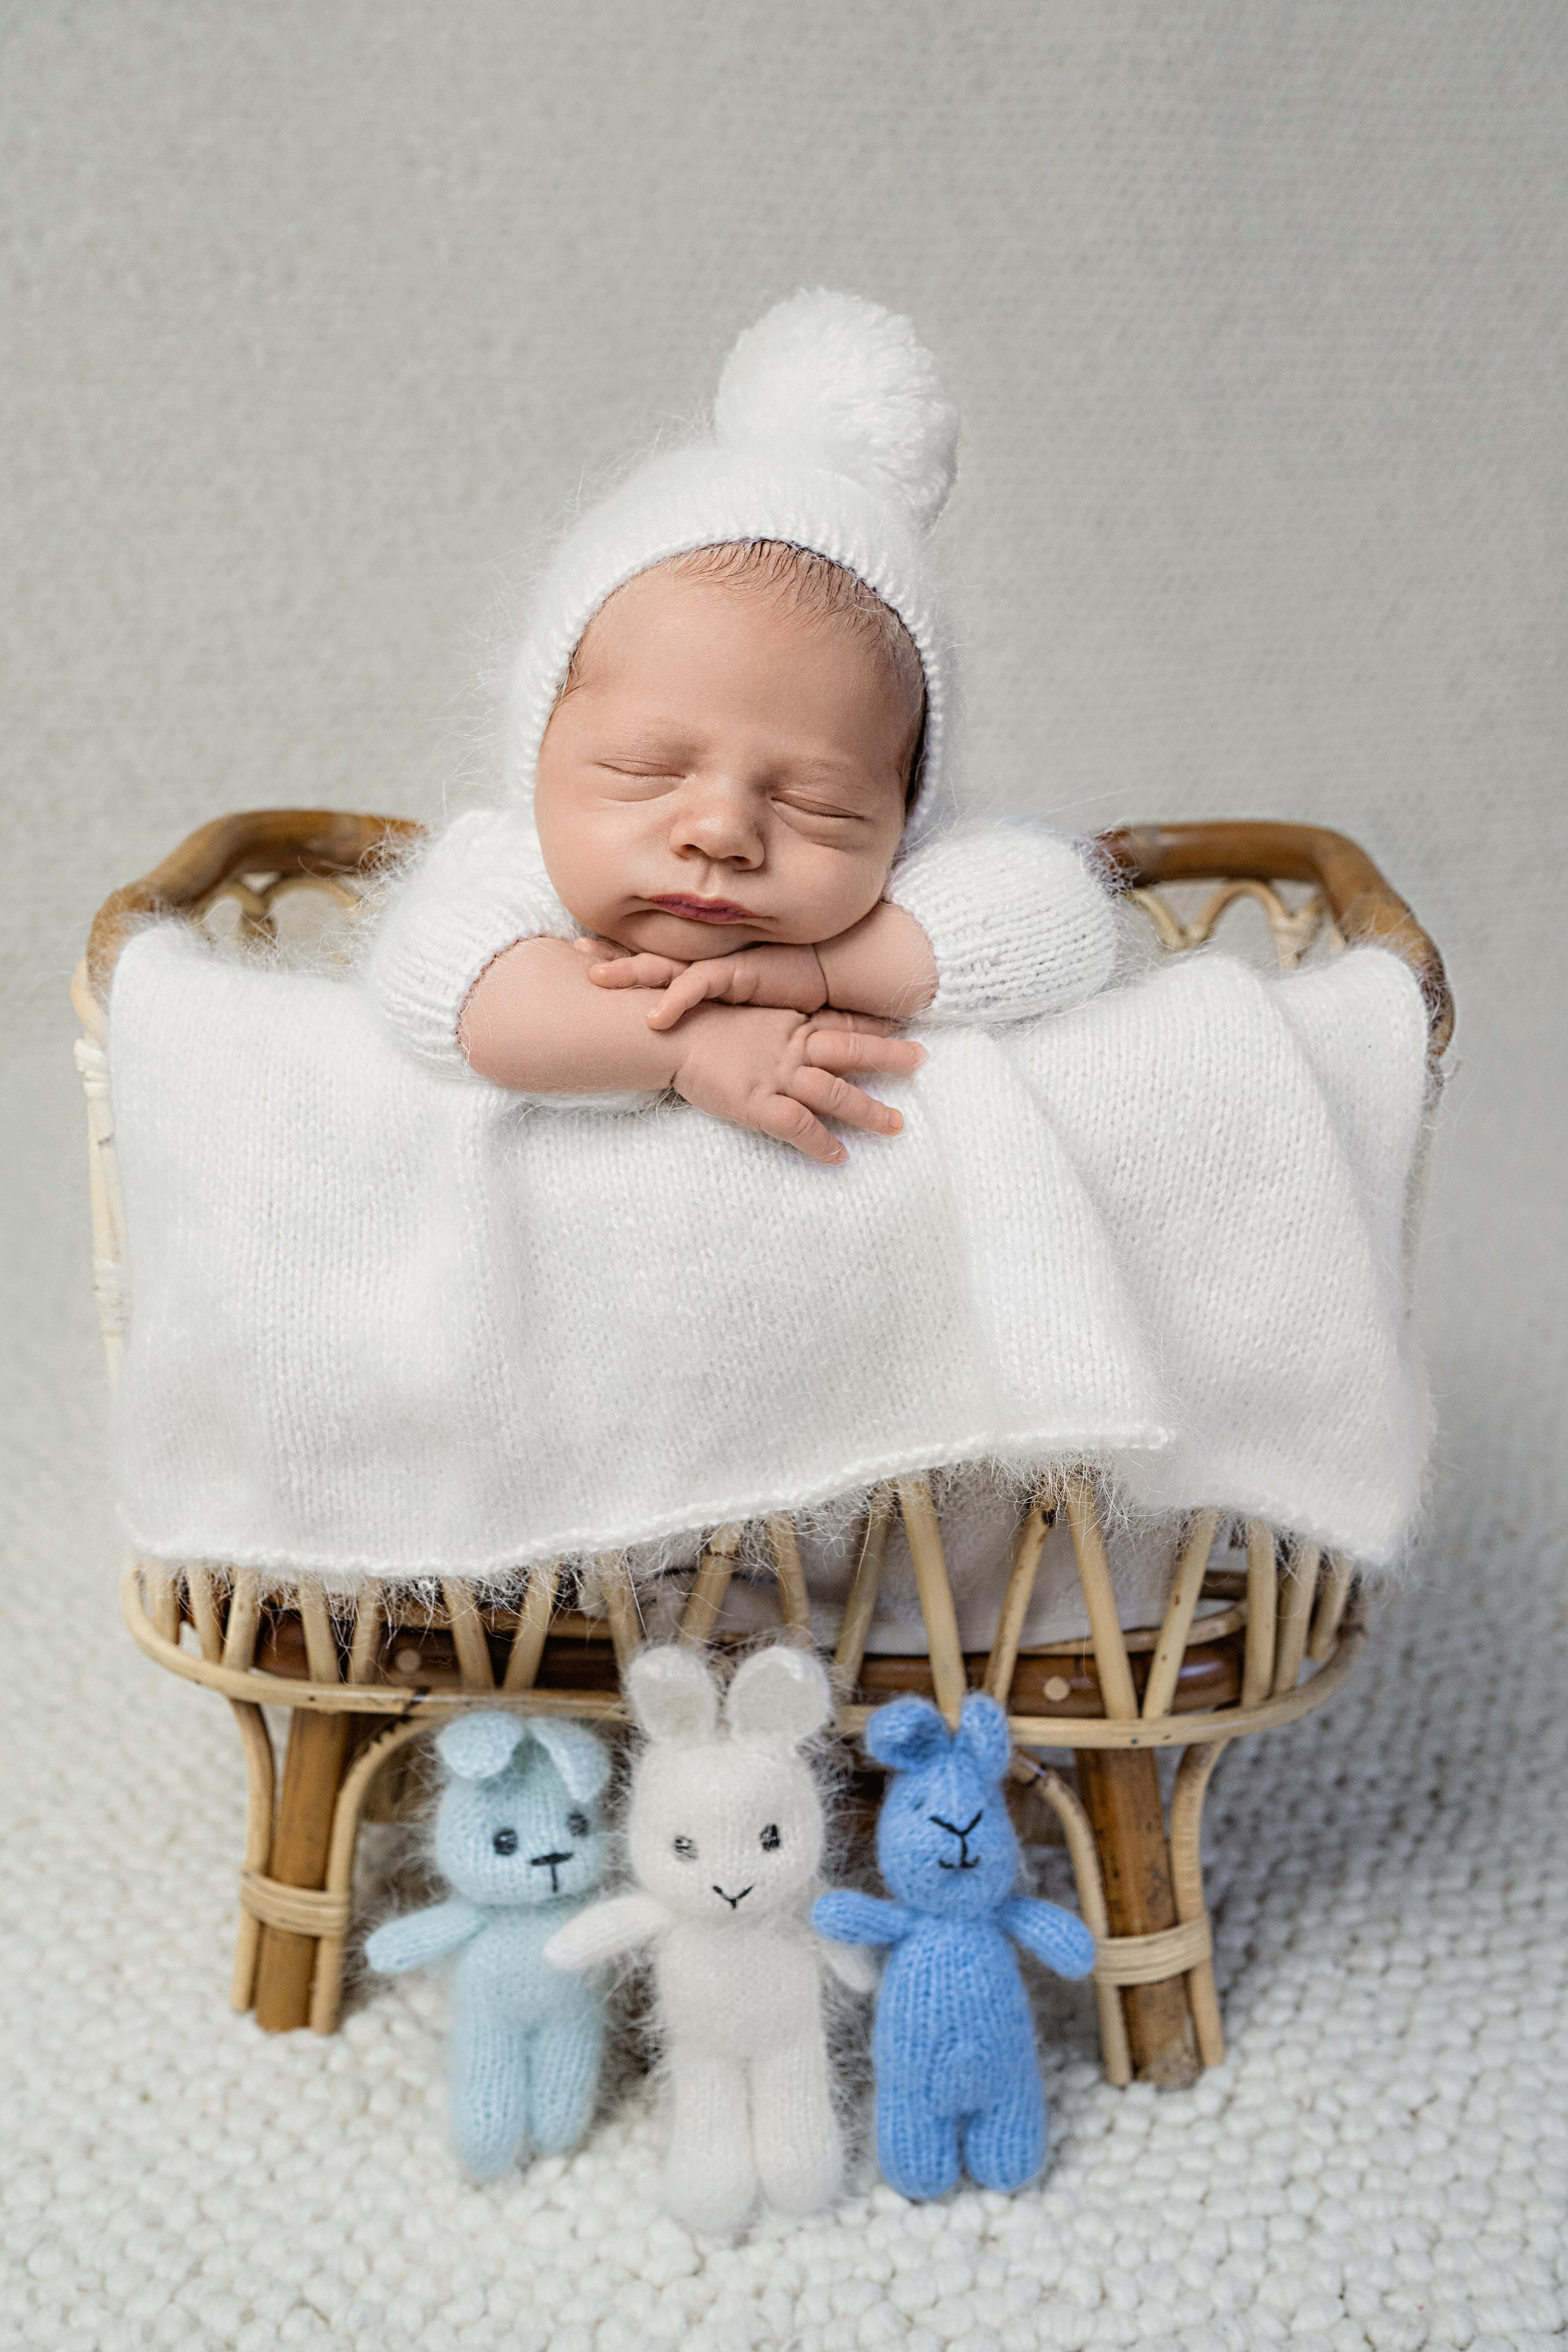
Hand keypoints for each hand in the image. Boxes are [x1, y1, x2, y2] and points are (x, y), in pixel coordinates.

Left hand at [576, 936, 828, 1027]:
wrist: (834, 969)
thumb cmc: (790, 988)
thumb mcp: (742, 1002)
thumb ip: (715, 1009)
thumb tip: (685, 1028)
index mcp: (701, 969)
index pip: (652, 962)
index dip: (619, 958)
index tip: (584, 958)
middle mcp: (704, 962)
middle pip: (647, 959)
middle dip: (610, 957)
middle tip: (573, 954)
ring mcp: (719, 965)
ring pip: (664, 967)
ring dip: (629, 972)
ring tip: (596, 980)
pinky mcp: (739, 974)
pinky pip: (699, 986)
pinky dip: (676, 1001)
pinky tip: (654, 1016)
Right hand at [670, 1003, 923, 1165]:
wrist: (661, 1032)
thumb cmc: (692, 1018)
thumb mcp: (739, 1010)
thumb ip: (767, 1021)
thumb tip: (785, 1025)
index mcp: (787, 1023)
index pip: (839, 1023)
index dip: (872, 1026)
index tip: (902, 1028)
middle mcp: (790, 1047)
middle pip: (851, 1051)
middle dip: (889, 1057)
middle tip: (921, 1061)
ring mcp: (776, 1075)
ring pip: (835, 1092)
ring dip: (869, 1110)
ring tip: (897, 1125)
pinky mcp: (757, 1103)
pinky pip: (799, 1126)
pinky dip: (821, 1142)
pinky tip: (839, 1157)